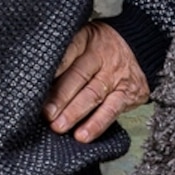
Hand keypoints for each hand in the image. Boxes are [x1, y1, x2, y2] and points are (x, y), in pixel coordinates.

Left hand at [44, 21, 150, 142]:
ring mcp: (116, 76)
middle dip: (60, 96)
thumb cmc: (102, 47)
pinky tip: (83, 134)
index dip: (53, 68)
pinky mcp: (128, 94)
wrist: (139, 47)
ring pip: (93, 95)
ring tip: (59, 126)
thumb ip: (63, 56)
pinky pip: (111, 110)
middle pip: (78, 76)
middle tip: (46, 112)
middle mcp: (102, 56)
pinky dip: (96, 124)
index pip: (68, 52)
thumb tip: (35, 80)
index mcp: (87, 39)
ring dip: (74, 113)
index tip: (37, 83)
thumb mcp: (83, 40)